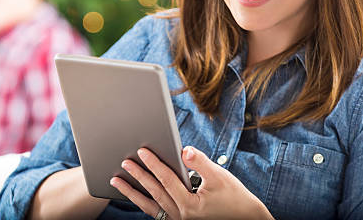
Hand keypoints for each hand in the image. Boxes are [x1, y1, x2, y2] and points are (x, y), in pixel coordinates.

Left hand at [110, 146, 273, 219]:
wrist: (246, 218)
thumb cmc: (234, 198)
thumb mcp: (219, 177)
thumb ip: (200, 162)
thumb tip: (185, 150)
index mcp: (190, 204)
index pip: (167, 180)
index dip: (154, 164)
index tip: (142, 151)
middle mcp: (181, 215)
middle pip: (154, 192)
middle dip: (138, 176)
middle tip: (124, 162)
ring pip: (150, 205)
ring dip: (132, 192)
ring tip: (117, 181)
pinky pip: (156, 211)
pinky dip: (143, 201)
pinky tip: (134, 192)